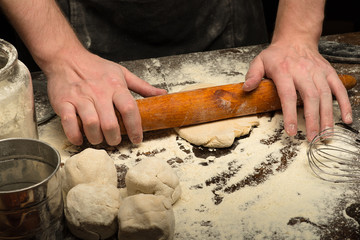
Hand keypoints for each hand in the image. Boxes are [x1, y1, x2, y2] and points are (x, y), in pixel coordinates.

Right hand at [45, 49, 166, 145]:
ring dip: (96, 138)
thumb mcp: (121, 73)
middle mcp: (99, 92)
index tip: (137, 139)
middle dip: (114, 138)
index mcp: (115, 86)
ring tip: (99, 139)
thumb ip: (142, 86)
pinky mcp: (63, 102)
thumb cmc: (95, 67)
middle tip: (115, 141)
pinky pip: (69, 123)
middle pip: (110, 122)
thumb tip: (162, 94)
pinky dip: (75, 135)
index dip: (135, 127)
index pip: (129, 109)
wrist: (66, 57)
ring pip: (91, 124)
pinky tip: (80, 139)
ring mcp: (80, 97)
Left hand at [243, 41, 351, 140]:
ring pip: (326, 96)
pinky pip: (339, 89)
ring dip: (327, 117)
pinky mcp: (329, 73)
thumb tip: (247, 88)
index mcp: (284, 71)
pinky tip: (345, 118)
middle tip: (311, 138)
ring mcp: (318, 73)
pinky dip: (344, 104)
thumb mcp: (259, 61)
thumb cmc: (276, 54)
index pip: (288, 95)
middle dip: (312, 120)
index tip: (291, 131)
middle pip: (310, 98)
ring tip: (325, 134)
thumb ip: (253, 75)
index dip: (290, 114)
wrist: (295, 39)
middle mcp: (303, 72)